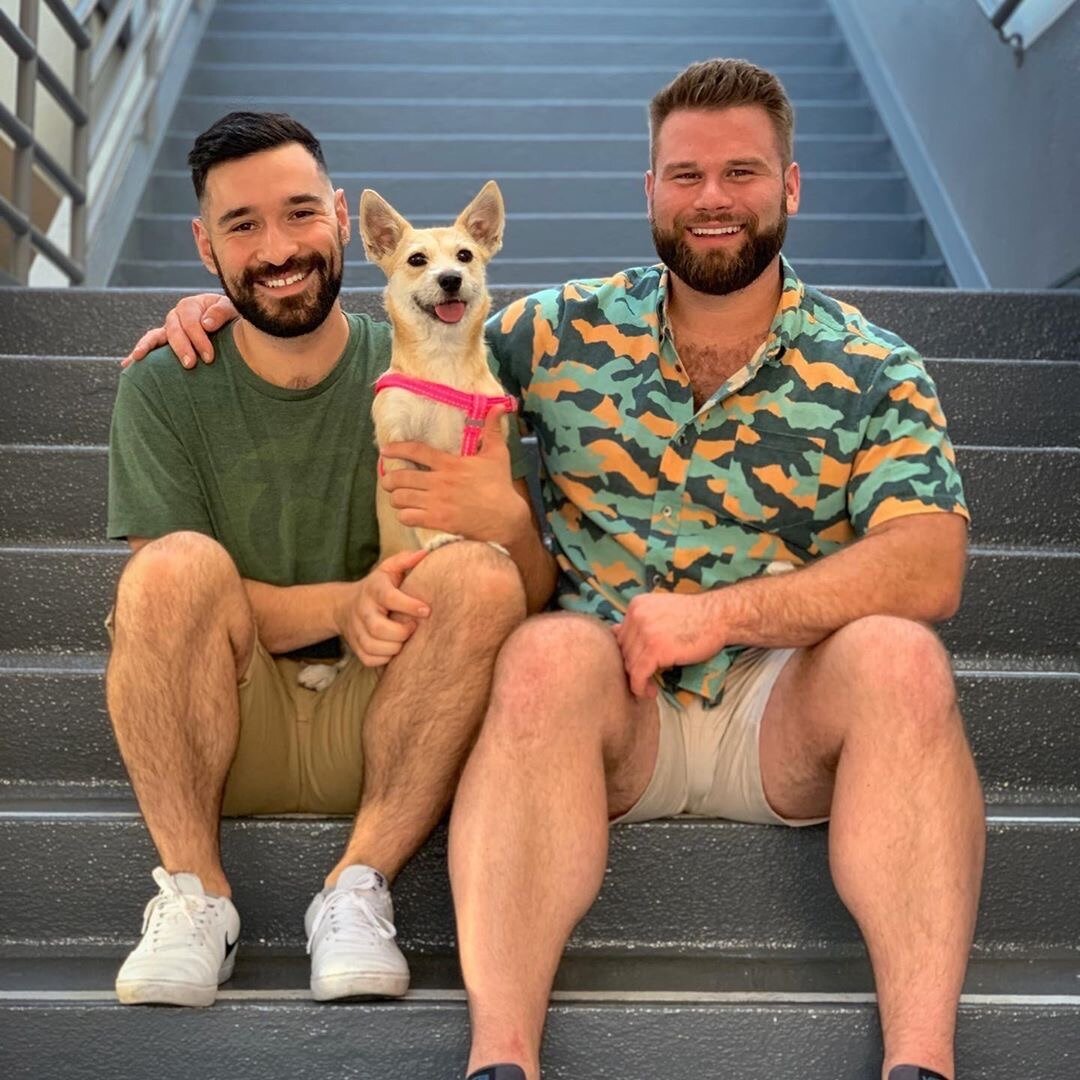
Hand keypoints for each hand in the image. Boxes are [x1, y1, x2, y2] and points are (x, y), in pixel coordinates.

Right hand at [121, 293, 237, 368]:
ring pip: (155, 335)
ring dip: (148, 347)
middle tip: (190, 365)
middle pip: (173, 329)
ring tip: (138, 358)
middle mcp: (177, 316)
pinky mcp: (167, 342)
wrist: (233, 324)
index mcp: (192, 306)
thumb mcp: (232, 309)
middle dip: (181, 347)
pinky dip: (139, 352)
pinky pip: (150, 345)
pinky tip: (126, 364)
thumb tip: (206, 324)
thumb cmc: (234, 318)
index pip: (190, 321)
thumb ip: (221, 312)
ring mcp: (170, 329)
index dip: (198, 338)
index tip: (209, 357)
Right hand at [337, 549, 430, 665]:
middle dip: (401, 633)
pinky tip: (394, 649)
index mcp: (374, 589)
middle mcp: (362, 610)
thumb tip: (425, 553)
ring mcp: (356, 629)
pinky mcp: (355, 646)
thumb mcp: (388, 569)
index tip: (426, 610)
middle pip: (378, 628)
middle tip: (414, 628)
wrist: (344, 606)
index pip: (389, 598)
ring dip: (395, 647)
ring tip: (405, 639)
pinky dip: (385, 659)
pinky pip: (370, 659)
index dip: (408, 605)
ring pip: (374, 647)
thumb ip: (405, 560)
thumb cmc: (377, 587)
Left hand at [381, 408, 524, 542]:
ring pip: (400, 498)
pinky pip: (407, 518)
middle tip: (388, 482)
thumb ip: (492, 430)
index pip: (417, 451)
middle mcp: (439, 482)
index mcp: (450, 464)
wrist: (505, 518)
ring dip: (396, 498)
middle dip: (389, 479)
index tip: (385, 450)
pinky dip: (404, 516)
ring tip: (398, 498)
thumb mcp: (498, 454)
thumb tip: (499, 406)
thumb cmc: (500, 485)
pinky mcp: (437, 521)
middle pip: (401, 477)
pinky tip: (408, 515)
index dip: (397, 449)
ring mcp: (437, 503)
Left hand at [612, 592, 723, 697]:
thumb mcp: (662, 609)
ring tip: (649, 687)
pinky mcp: (655, 649)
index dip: (629, 653)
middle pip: (623, 650)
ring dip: (637, 679)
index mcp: (636, 605)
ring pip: (629, 663)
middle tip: (644, 678)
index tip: (639, 664)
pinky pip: (638, 674)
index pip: (621, 635)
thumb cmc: (696, 615)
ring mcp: (645, 632)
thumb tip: (615, 632)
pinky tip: (649, 692)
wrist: (719, 616)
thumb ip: (641, 620)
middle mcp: (636, 616)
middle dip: (633, 666)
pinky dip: (640, 687)